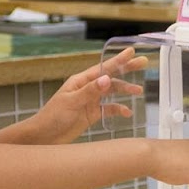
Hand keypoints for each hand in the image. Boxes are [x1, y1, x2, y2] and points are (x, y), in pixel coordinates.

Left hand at [26, 47, 147, 144]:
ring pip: (111, 92)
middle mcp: (87, 88)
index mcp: (80, 81)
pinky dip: (118, 109)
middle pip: (110, 77)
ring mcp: (90, 101)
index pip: (103, 67)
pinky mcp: (91, 114)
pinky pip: (108, 109)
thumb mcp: (72, 102)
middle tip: (144, 63)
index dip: (118, 60)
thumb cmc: (52, 117)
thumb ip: (90, 91)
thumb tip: (107, 78)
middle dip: (127, 70)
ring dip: (124, 90)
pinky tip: (127, 112)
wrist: (44, 137)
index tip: (132, 51)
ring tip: (139, 91)